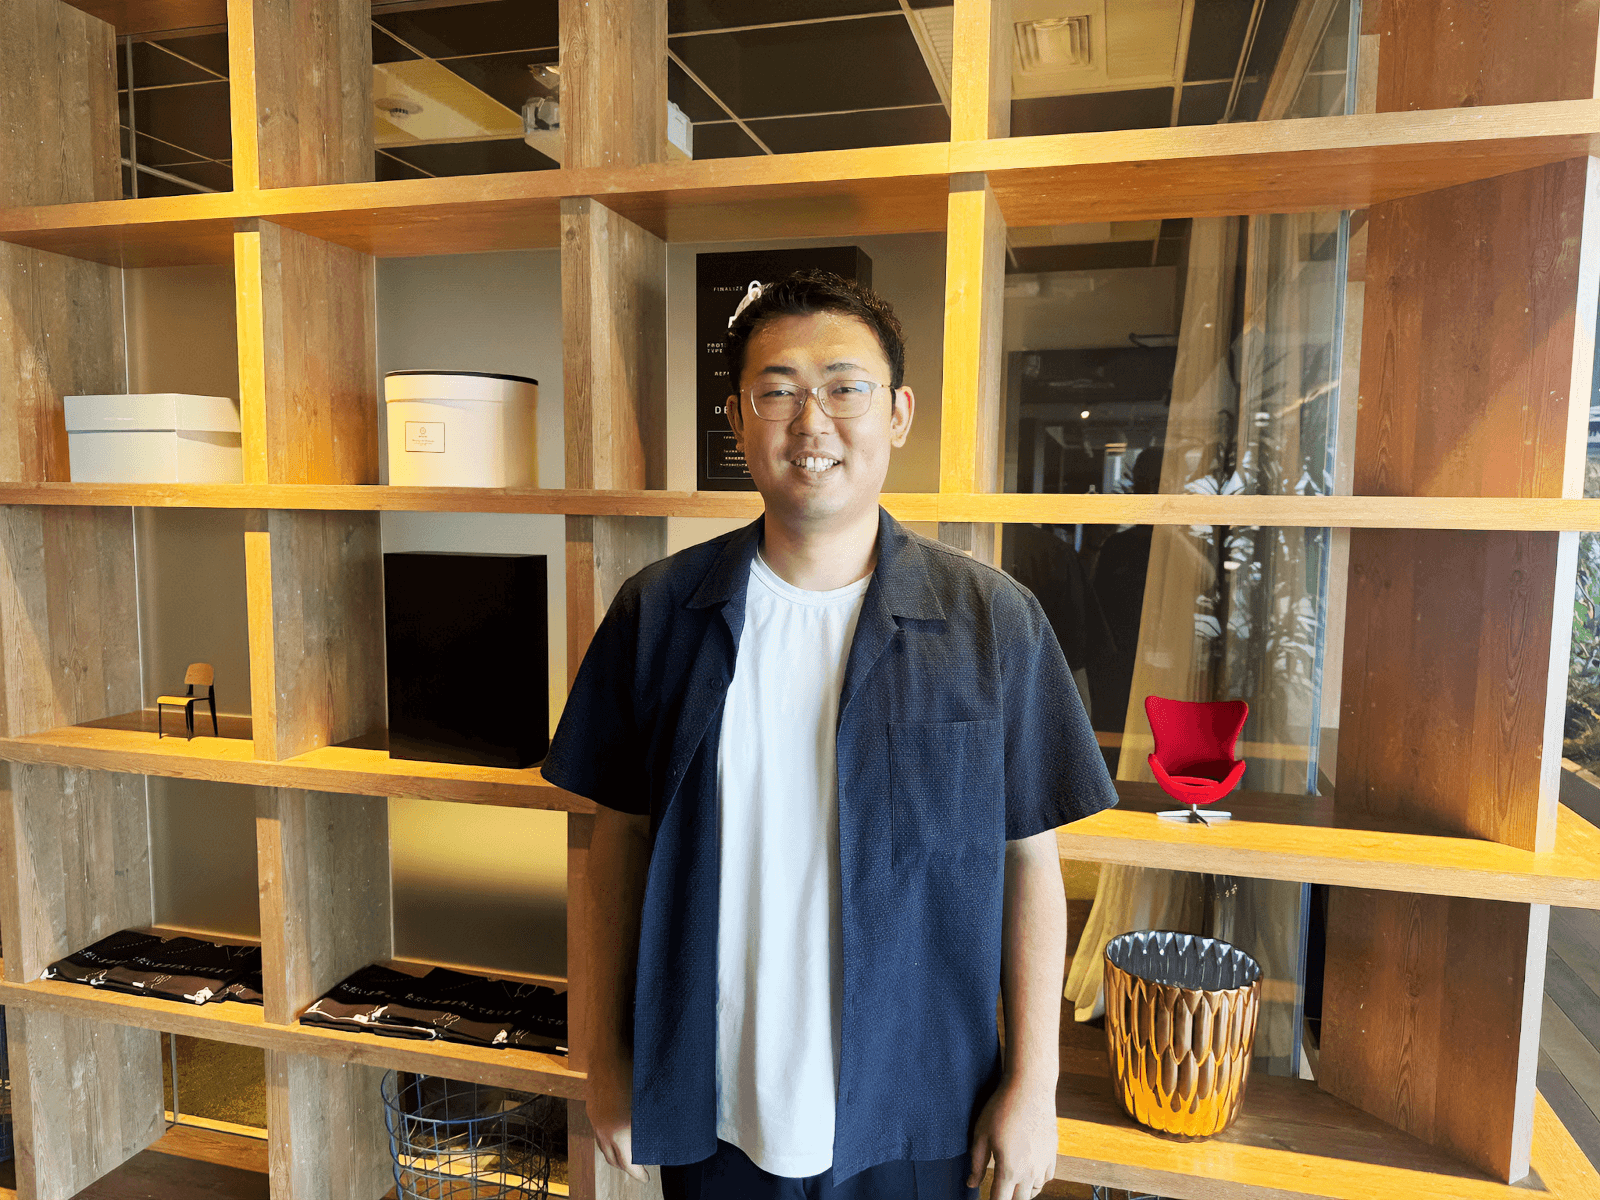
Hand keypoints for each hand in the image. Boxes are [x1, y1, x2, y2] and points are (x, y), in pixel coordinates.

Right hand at [588, 1050, 649, 1183]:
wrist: (608, 1050)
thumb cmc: (633, 1070)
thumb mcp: (648, 1100)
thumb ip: (653, 1121)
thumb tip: (666, 1132)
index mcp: (620, 1131)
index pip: (627, 1163)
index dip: (637, 1173)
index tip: (645, 1178)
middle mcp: (604, 1129)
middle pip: (613, 1159)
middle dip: (626, 1166)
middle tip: (639, 1167)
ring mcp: (595, 1119)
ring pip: (603, 1147)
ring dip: (616, 1153)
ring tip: (629, 1151)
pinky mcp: (591, 1109)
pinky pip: (599, 1132)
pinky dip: (609, 1138)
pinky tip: (619, 1130)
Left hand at [966, 1076, 1057, 1198]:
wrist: (1030, 1087)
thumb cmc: (1002, 1108)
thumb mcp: (981, 1134)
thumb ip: (976, 1163)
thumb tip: (971, 1183)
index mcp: (1009, 1170)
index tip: (986, 1199)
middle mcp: (1029, 1172)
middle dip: (1007, 1198)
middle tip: (997, 1190)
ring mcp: (1043, 1163)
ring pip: (1034, 1191)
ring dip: (1022, 1191)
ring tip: (1011, 1182)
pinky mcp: (1052, 1153)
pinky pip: (1046, 1178)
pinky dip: (1036, 1180)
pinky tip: (1027, 1171)